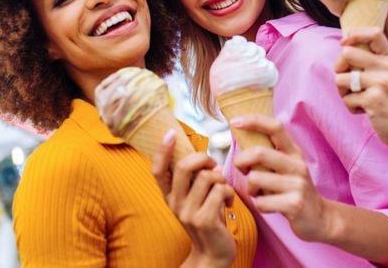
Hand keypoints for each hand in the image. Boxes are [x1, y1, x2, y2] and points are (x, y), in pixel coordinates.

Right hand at [152, 130, 235, 267]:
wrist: (213, 254)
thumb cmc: (207, 219)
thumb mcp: (194, 199)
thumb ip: (194, 180)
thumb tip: (207, 158)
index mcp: (170, 196)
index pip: (157, 170)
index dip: (162, 151)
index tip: (170, 134)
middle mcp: (175, 203)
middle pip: (184, 167)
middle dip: (203, 158)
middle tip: (213, 165)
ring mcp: (188, 213)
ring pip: (207, 177)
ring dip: (221, 179)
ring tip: (223, 190)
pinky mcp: (204, 219)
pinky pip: (220, 190)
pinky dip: (230, 192)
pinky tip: (228, 203)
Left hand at [231, 114, 329, 241]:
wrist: (320, 218)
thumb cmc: (293, 190)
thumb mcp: (287, 167)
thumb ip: (270, 153)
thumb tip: (241, 136)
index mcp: (294, 152)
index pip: (275, 127)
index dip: (254, 121)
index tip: (235, 122)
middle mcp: (298, 165)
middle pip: (260, 153)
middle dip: (241, 161)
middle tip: (242, 169)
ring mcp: (297, 184)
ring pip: (256, 179)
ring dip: (250, 188)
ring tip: (259, 193)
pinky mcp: (294, 204)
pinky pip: (261, 202)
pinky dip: (259, 205)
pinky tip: (269, 206)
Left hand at [334, 27, 387, 156]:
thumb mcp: (387, 74)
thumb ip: (371, 59)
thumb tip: (344, 43)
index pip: (374, 33)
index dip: (354, 34)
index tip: (344, 42)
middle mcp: (387, 67)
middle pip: (346, 53)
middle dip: (339, 68)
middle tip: (348, 82)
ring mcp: (381, 82)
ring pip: (340, 78)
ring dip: (343, 92)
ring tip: (358, 99)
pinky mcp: (373, 99)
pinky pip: (347, 99)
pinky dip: (351, 107)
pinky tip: (365, 110)